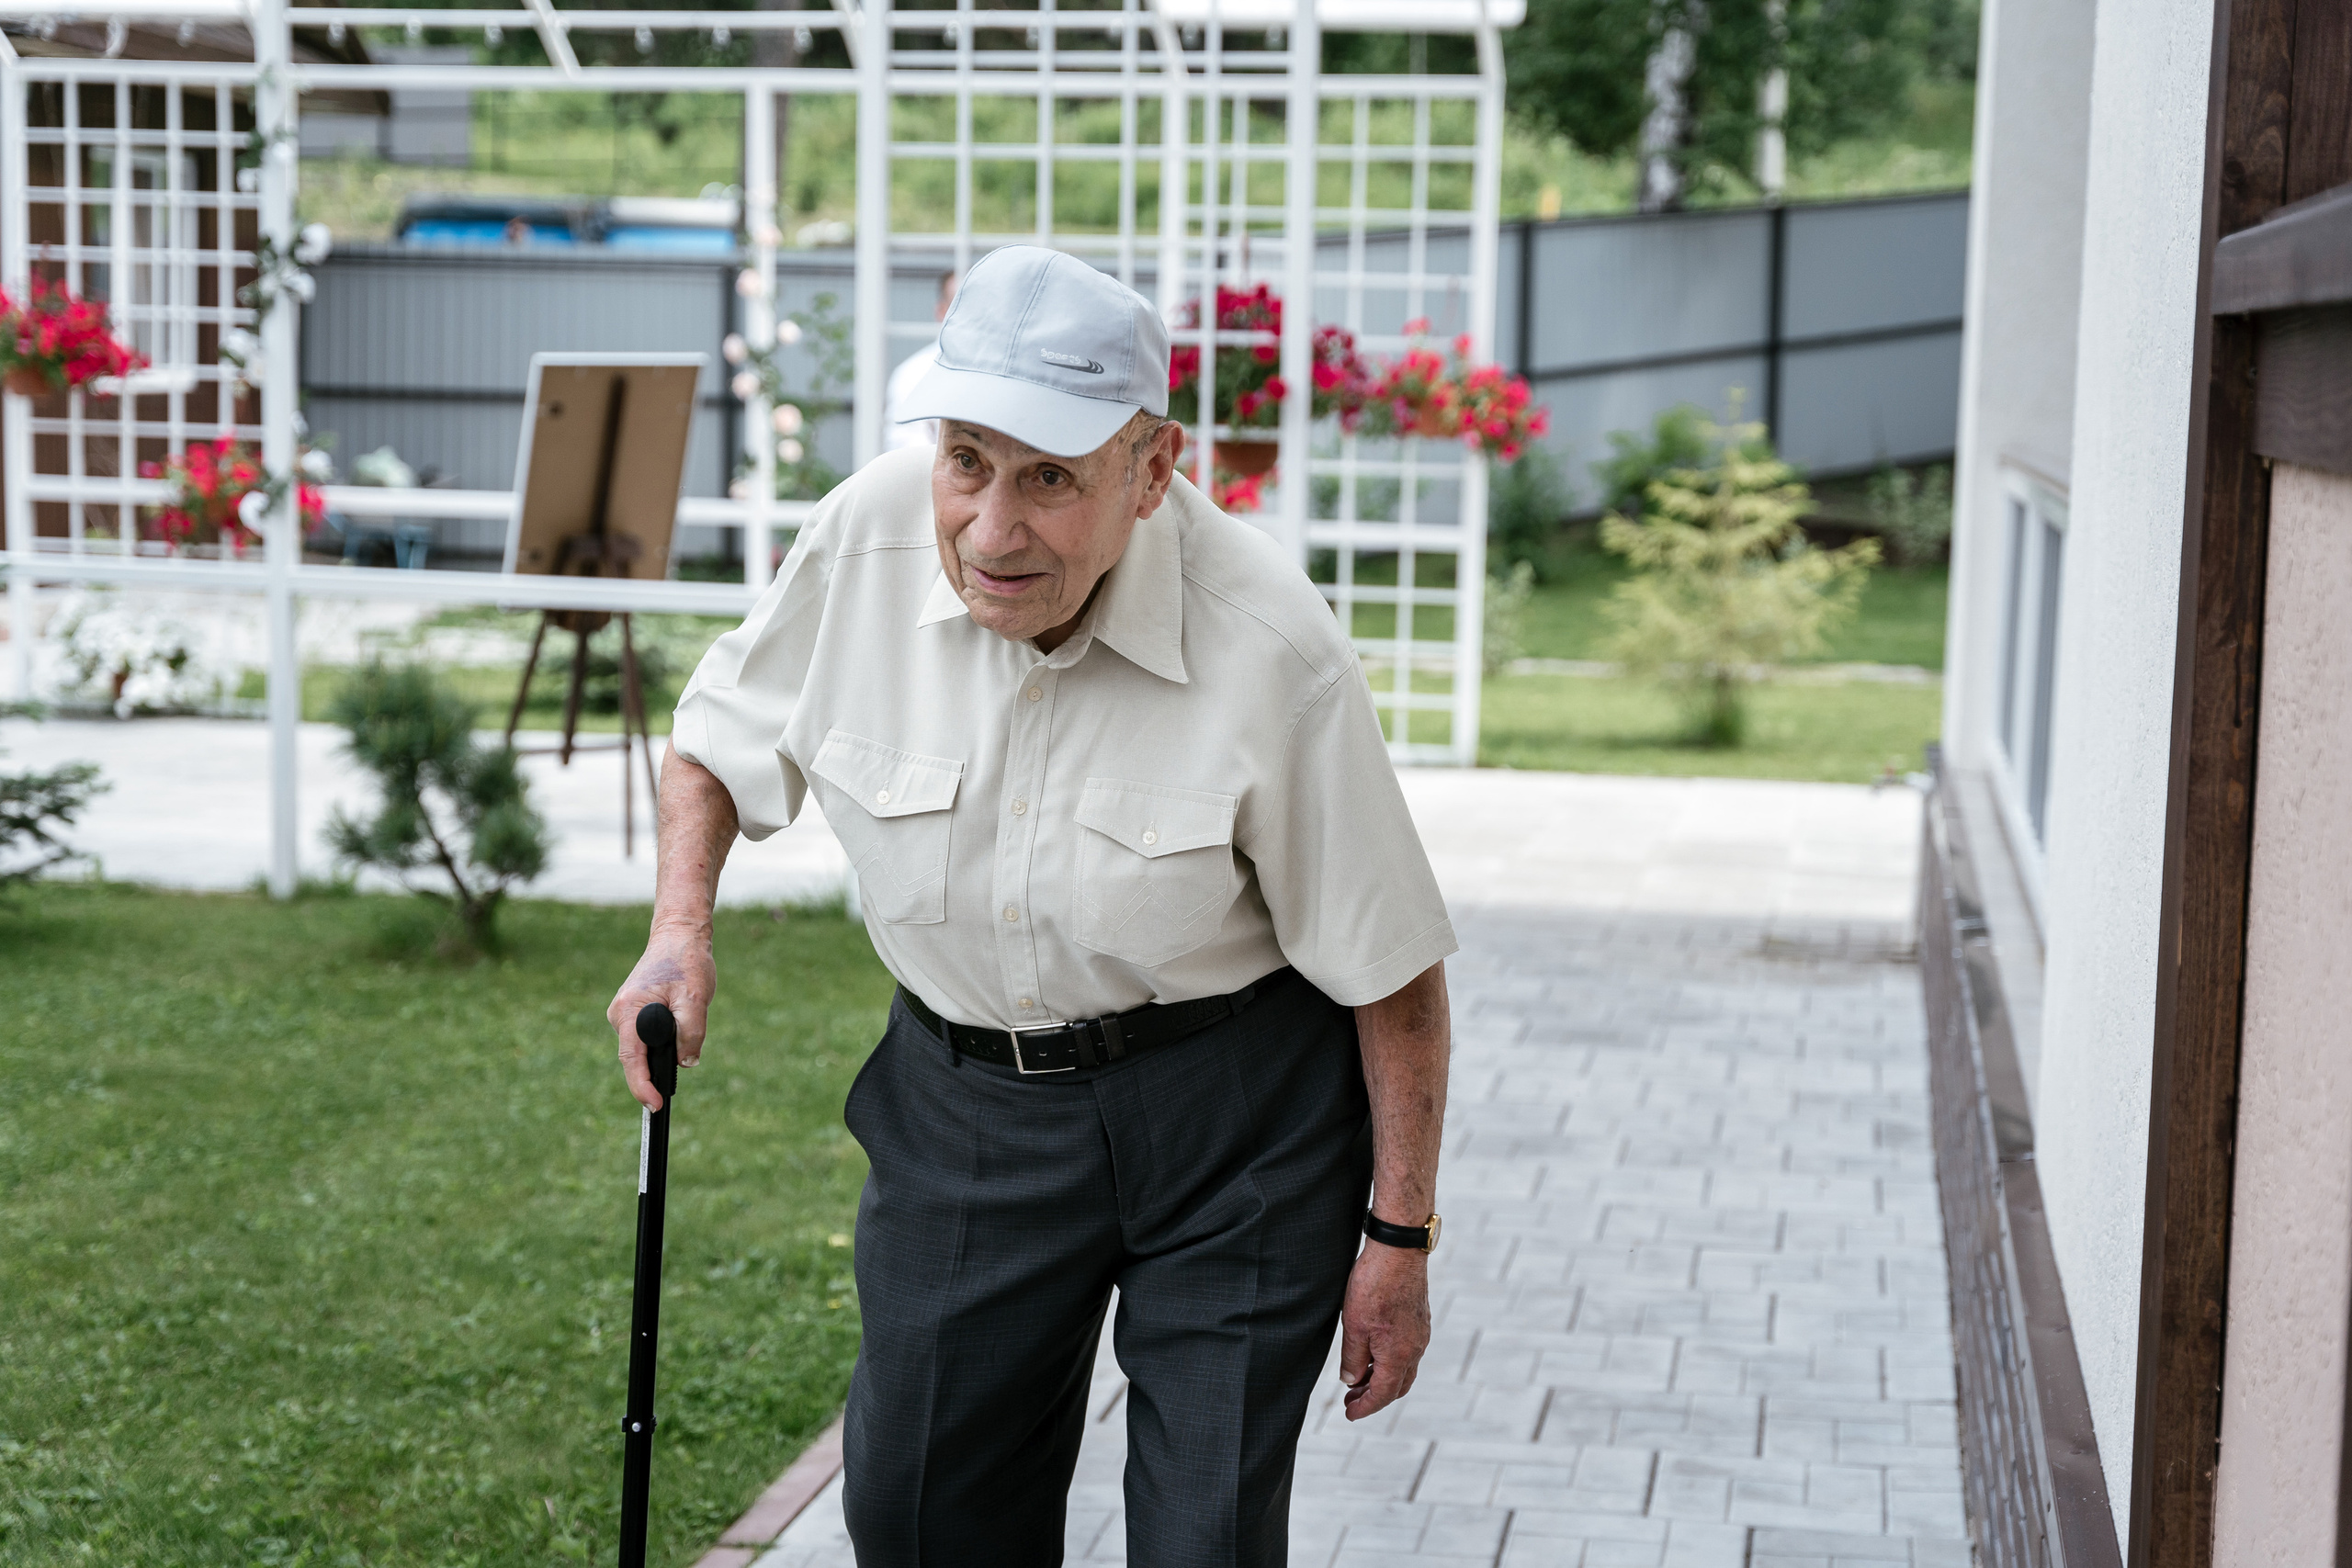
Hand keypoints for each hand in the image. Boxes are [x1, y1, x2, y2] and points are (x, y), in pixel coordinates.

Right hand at [607, 922, 715, 1110]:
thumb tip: (686, 1062)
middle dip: (659, 1067)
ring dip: (663, 1050)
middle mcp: (620, 1014)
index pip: (632, 1059)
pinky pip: (646, 1039)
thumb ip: (691, 1033)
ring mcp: (624, 1015)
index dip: (642, 1087)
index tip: (656, 1106)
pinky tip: (678, 1023)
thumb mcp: (696, 999)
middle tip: (686, 1056)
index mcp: (629, 1010)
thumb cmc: (687, 962)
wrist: (678, 936)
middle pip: (636, 1058)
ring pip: (643, 1049)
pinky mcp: (632, 1014)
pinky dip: (662, 1040)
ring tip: (686, 1023)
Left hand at [1338, 1241, 1429, 1420]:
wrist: (1399, 1251)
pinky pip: (1408, 1352)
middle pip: (1398, 1386)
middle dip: (1374, 1397)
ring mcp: (1421, 1333)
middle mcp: (1415, 1349)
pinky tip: (1375, 1352)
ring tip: (1359, 1376)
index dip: (1365, 1408)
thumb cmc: (1374, 1286)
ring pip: (1404, 1369)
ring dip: (1383, 1378)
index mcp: (1399, 1356)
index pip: (1382, 1394)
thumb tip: (1351, 1381)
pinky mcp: (1420, 1319)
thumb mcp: (1354, 1326)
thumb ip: (1353, 1358)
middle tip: (1351, 1399)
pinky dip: (1391, 1362)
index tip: (1349, 1414)